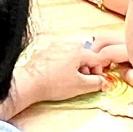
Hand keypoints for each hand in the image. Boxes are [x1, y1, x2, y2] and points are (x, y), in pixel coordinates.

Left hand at [12, 37, 131, 108]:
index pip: (97, 58)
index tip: (96, 81)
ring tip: (70, 79)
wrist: (29, 83)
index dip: (99, 71)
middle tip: (83, 80)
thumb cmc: (54, 84)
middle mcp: (66, 44)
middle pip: (85, 54)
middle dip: (87, 67)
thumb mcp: (80, 86)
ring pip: (73, 54)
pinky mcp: (45, 51)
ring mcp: (54, 46)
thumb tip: (103, 81)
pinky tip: (59, 75)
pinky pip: (61, 55)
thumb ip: (96, 83)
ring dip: (76, 66)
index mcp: (77, 51)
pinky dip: (65, 64)